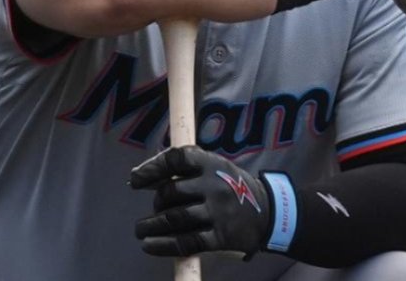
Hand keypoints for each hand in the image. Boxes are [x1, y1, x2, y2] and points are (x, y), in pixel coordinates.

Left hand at [129, 145, 271, 257]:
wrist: (269, 214)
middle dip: (157, 202)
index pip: (178, 159)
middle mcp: (216, 186)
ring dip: (150, 226)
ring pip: (173, 218)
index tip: (136, 180)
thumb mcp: (217, 168)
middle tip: (156, 208)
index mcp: (214, 165)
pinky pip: (185, 243)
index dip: (153, 168)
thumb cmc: (231, 188)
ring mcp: (219, 212)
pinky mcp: (220, 237)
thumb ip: (186, 168)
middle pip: (171, 191)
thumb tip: (140, 174)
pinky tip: (150, 245)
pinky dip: (162, 245)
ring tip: (142, 230)